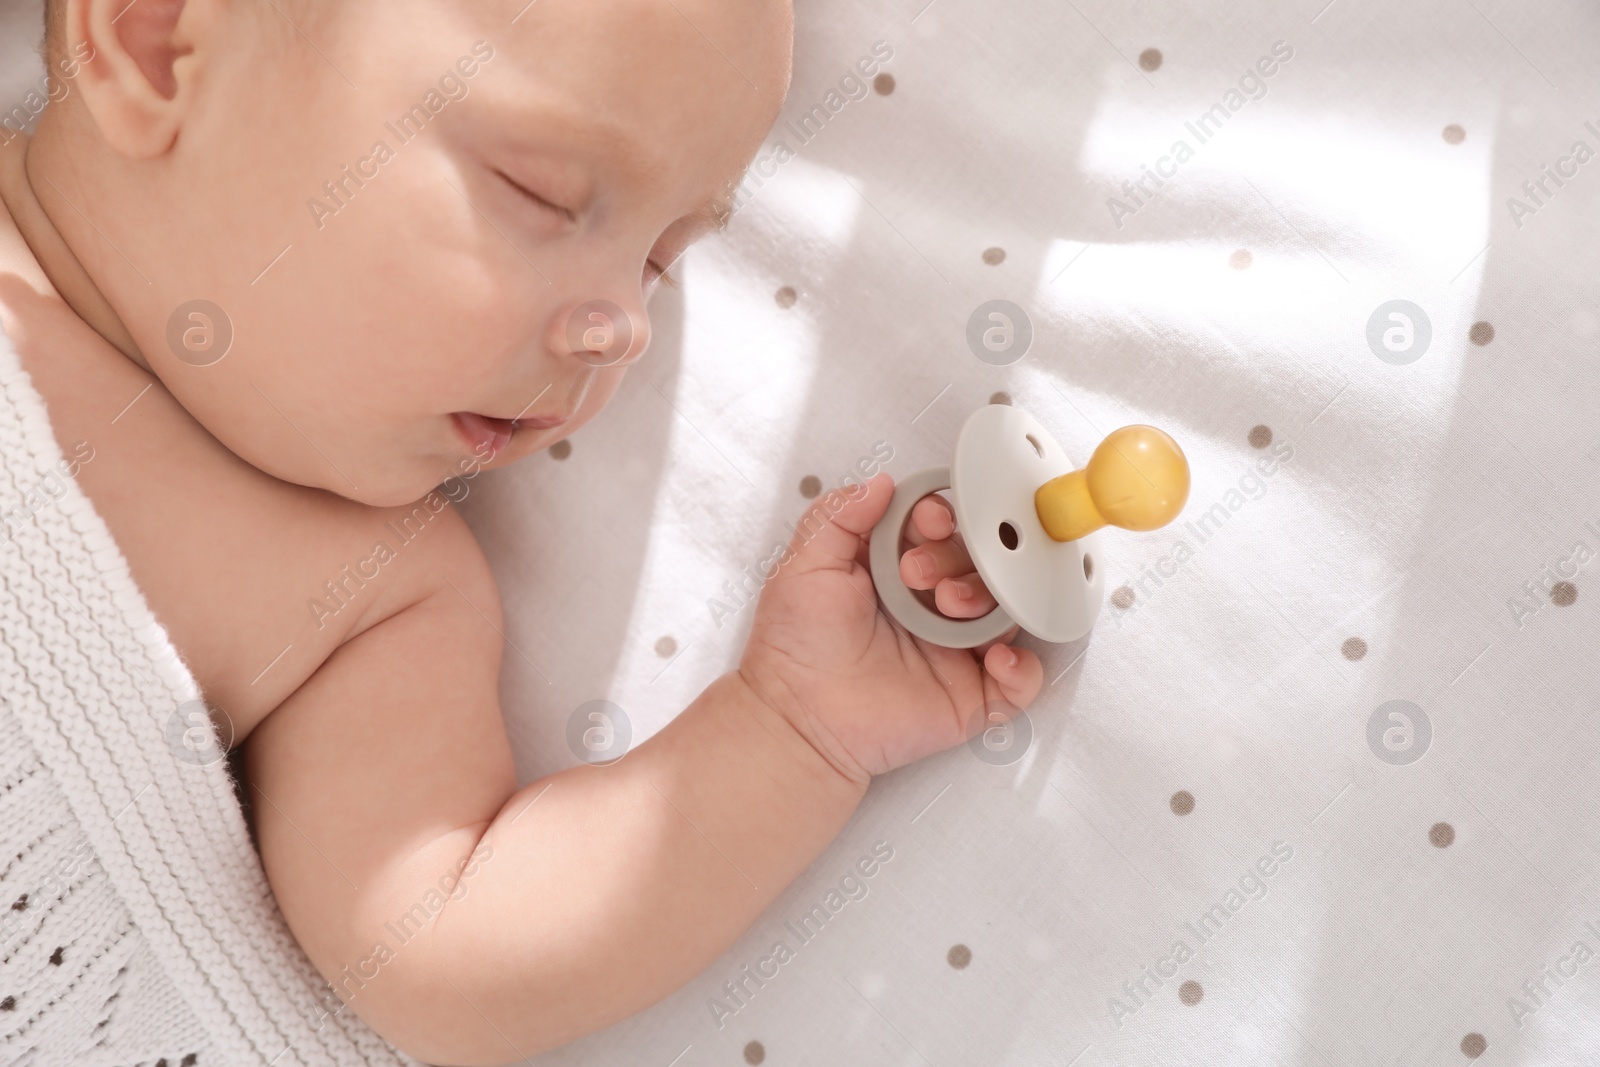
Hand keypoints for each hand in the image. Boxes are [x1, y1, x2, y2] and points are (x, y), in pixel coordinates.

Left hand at [738, 473, 1042, 785]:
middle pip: (981, 562)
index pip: (945, 528)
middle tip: (917, 575)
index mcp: (899, 570)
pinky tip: (995, 657)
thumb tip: (880, 483)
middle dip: (958, 557)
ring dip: (989, 599)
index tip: (926, 521)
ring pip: (1006, 610)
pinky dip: (1022, 666)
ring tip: (948, 605)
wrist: (796, 717)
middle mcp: (933, 605)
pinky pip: (1021, 679)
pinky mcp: (970, 694)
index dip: (943, 516)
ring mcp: (956, 649)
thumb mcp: (805, 564)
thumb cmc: (795, 647)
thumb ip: (839, 515)